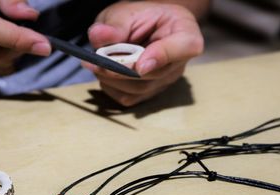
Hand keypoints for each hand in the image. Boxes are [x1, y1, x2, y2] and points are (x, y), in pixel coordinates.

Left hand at [83, 1, 203, 105]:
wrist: (141, 29)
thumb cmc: (139, 17)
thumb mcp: (126, 12)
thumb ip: (115, 24)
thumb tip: (99, 36)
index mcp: (184, 32)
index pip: (185, 47)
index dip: (163, 56)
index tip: (141, 65)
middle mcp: (179, 62)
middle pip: (155, 74)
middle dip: (122, 70)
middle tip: (97, 63)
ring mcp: (166, 81)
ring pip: (140, 89)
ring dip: (113, 79)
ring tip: (94, 65)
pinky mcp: (150, 93)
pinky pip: (130, 98)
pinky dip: (112, 88)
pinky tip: (103, 74)